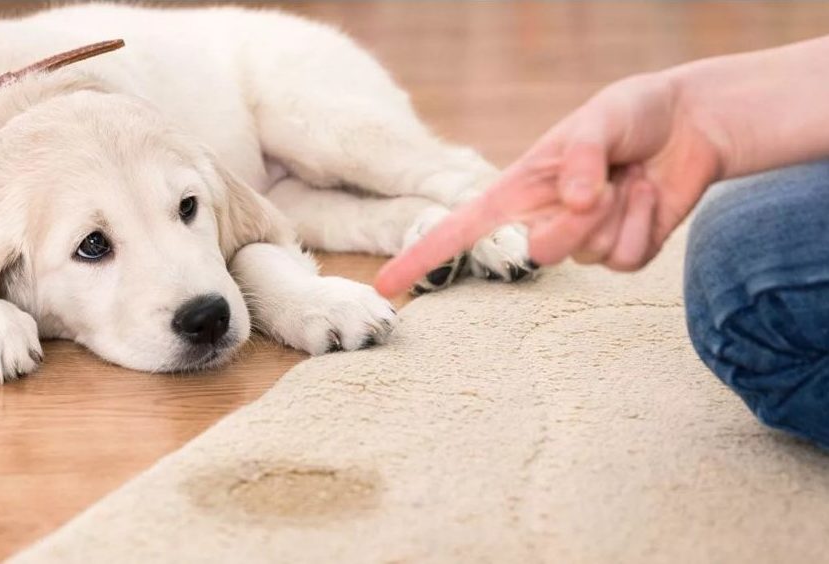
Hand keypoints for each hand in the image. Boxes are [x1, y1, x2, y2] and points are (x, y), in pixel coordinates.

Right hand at [375, 72, 723, 297]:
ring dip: (619, 214)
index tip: (387, 285)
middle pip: (540, 253)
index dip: (421, 256)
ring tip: (631, 178)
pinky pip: (626, 260)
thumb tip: (573, 201)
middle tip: (606, 183)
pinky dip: (645, 225)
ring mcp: (582, 241)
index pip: (459, 228)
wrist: (691, 125)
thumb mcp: (601, 117)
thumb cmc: (632, 114)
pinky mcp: (621, 252)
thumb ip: (581, 156)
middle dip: (576, 223)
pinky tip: (649, 196)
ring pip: (588, 257)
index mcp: (519, 188)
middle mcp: (543, 219)